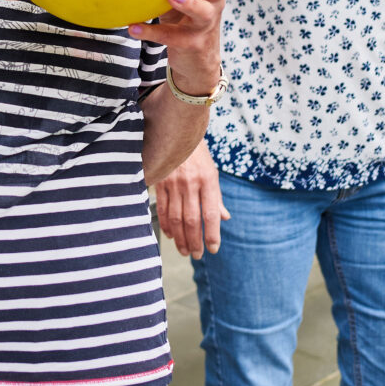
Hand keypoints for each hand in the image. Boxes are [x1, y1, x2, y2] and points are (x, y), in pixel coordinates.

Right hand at [156, 141, 228, 257]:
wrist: (177, 130)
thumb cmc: (198, 155)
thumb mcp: (212, 173)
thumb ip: (216, 197)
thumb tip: (224, 218)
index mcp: (207, 180)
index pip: (210, 214)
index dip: (211, 234)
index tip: (213, 249)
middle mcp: (190, 183)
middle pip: (191, 220)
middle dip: (195, 241)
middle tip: (197, 255)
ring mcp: (173, 183)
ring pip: (176, 218)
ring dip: (180, 238)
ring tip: (185, 250)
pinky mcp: (160, 182)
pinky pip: (163, 208)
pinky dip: (167, 224)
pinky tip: (171, 235)